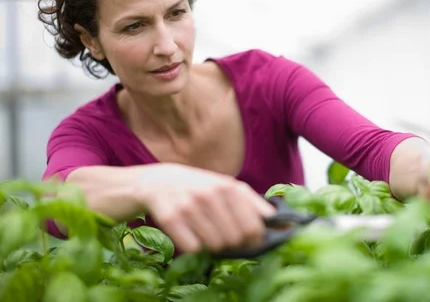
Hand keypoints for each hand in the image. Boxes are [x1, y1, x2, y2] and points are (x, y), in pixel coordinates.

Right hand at [134, 164, 275, 253]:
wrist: (153, 181)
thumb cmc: (195, 187)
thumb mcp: (223, 186)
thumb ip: (250, 202)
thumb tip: (275, 222)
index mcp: (228, 186)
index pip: (255, 225)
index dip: (255, 239)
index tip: (249, 241)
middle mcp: (210, 193)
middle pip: (237, 238)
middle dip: (233, 244)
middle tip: (223, 237)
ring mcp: (190, 205)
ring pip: (216, 244)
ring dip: (212, 246)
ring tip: (204, 233)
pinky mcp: (169, 218)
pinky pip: (193, 248)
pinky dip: (193, 246)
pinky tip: (188, 234)